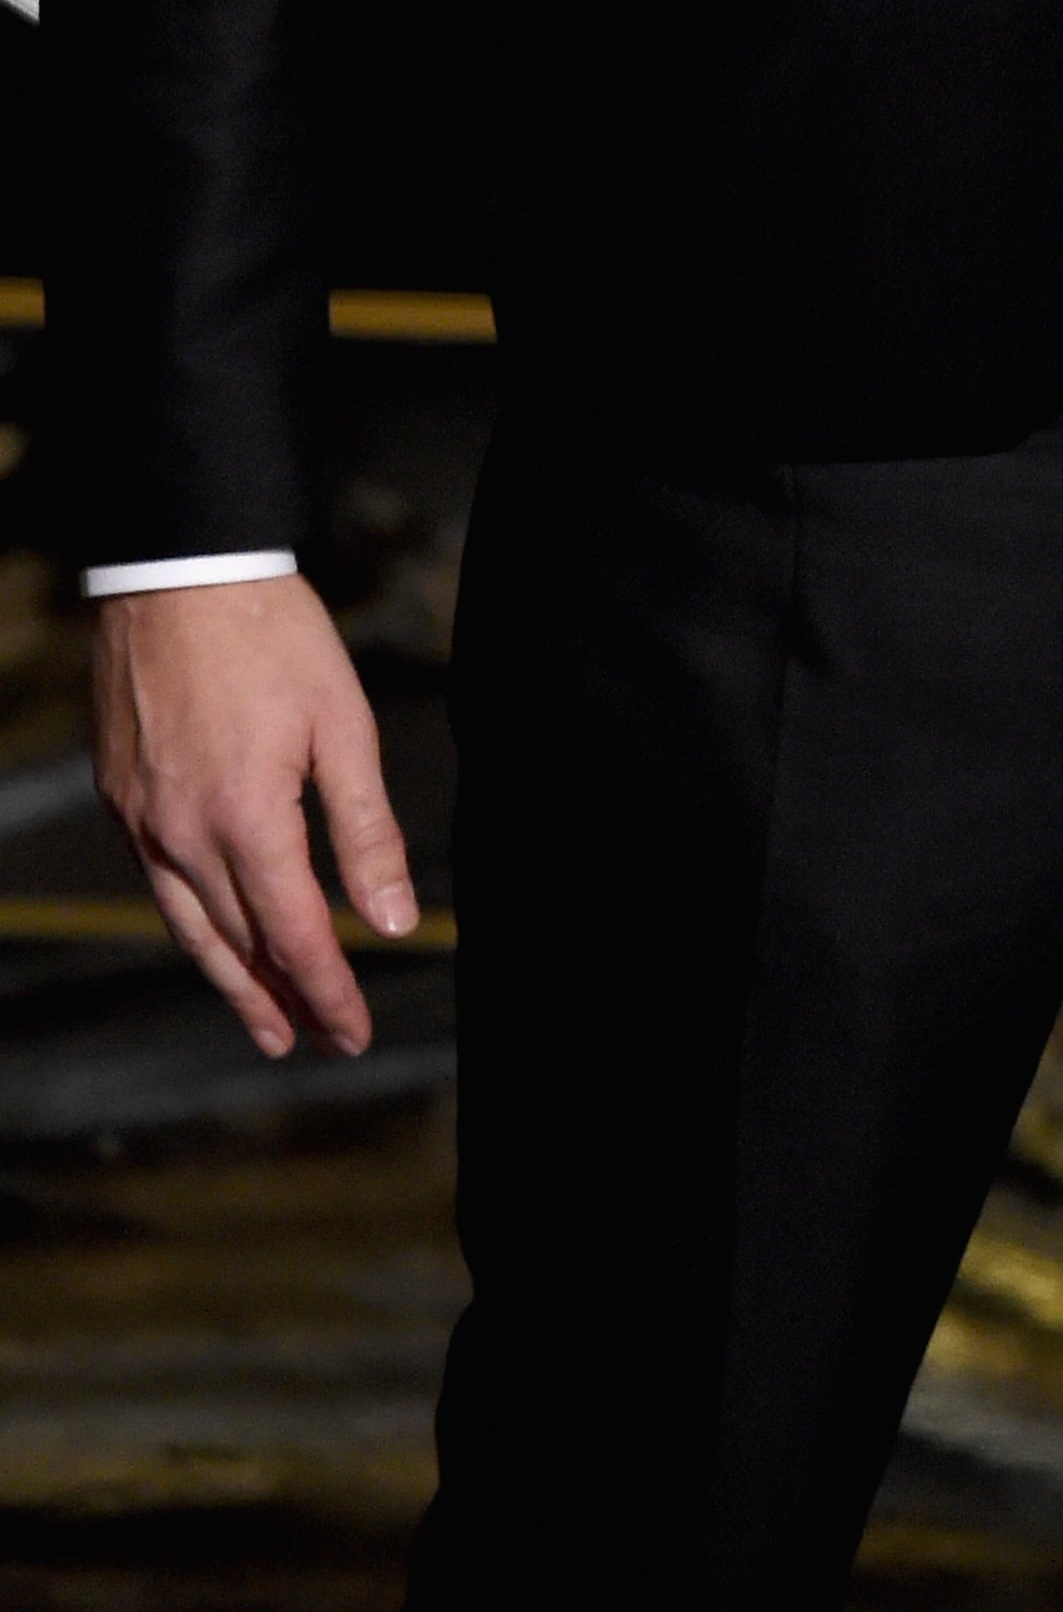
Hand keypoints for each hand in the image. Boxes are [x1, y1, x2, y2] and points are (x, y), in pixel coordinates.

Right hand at [93, 574, 416, 1060]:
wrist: (178, 570)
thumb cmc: (272, 636)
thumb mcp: (344, 726)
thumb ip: (367, 831)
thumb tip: (392, 919)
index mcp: (246, 819)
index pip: (295, 934)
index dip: (329, 990)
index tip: (355, 1032)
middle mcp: (182, 832)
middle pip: (240, 944)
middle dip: (286, 999)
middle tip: (321, 1041)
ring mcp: (142, 816)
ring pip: (190, 925)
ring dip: (231, 981)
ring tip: (267, 1024)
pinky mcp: (121, 794)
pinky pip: (158, 883)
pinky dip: (191, 924)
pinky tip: (214, 938)